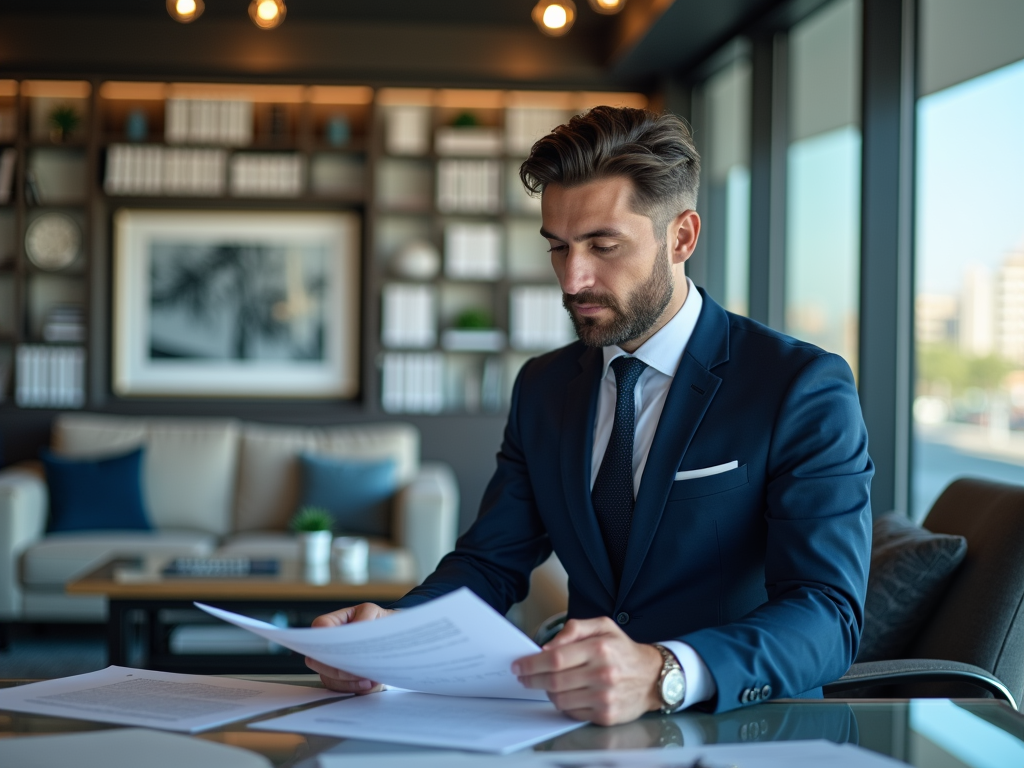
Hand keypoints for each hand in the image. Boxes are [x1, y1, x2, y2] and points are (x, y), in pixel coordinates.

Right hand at [305, 602, 396, 693]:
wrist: (387, 642)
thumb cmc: (376, 623)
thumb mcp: (373, 612)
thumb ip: (365, 615)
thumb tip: (358, 627)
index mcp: (333, 623)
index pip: (319, 626)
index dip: (323, 635)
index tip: (337, 643)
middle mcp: (328, 645)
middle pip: (316, 658)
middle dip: (336, 665)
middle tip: (354, 665)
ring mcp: (331, 663)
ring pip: (327, 676)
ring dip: (347, 680)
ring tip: (368, 677)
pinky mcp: (340, 680)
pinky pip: (339, 689)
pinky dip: (354, 688)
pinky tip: (368, 683)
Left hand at [512, 616, 662, 725]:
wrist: (653, 676)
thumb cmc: (623, 650)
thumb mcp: (603, 626)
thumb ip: (574, 628)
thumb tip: (548, 646)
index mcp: (599, 648)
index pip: (555, 658)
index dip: (532, 663)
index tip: (519, 665)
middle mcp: (603, 673)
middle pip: (554, 680)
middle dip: (532, 679)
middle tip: (524, 677)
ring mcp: (605, 697)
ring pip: (560, 699)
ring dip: (546, 692)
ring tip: (546, 683)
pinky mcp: (606, 715)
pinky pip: (572, 712)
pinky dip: (563, 704)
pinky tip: (565, 694)